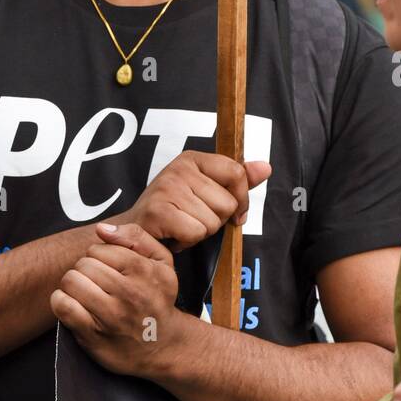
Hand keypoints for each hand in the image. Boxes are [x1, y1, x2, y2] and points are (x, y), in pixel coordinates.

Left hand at [51, 222, 184, 378]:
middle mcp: (129, 294)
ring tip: (84, 290)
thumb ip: (135, 236)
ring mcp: (111, 317)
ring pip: (71, 282)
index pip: (98, 249)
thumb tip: (101, 228)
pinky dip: (61, 301)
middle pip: (83, 265)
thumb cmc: (158, 297)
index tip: (105, 266)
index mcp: (144, 271)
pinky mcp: (94, 336)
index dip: (97, 255)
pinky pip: (64, 307)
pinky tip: (72, 303)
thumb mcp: (161, 261)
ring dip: (72, 284)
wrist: (162, 345)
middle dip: (84, 269)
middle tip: (94, 280)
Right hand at [117, 150, 271, 250]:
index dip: (241, 199)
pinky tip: (174, 235)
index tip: (234, 213)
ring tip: (182, 226)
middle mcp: (179, 168)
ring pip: (213, 221)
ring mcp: (167, 188)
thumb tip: (265, 168)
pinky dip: (188, 241)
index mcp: (193, 159)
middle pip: (227, 203)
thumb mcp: (206, 190)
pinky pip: (197, 233)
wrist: (134, 230)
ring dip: (201, 232)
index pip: (237, 173)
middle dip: (216, 220)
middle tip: (193, 218)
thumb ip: (237, 180)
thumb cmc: (173, 211)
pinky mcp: (159, 211)